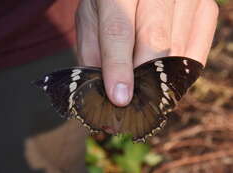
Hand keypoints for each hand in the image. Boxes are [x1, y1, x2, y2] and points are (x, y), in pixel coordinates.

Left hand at [75, 0, 218, 106]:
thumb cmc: (109, 3)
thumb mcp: (91, 20)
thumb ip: (94, 51)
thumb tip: (107, 90)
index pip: (119, 31)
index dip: (118, 67)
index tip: (120, 98)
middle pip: (156, 42)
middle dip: (144, 79)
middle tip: (134, 104)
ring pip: (178, 51)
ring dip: (161, 78)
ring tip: (147, 90)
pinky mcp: (206, 9)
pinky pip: (197, 54)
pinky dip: (180, 72)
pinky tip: (164, 76)